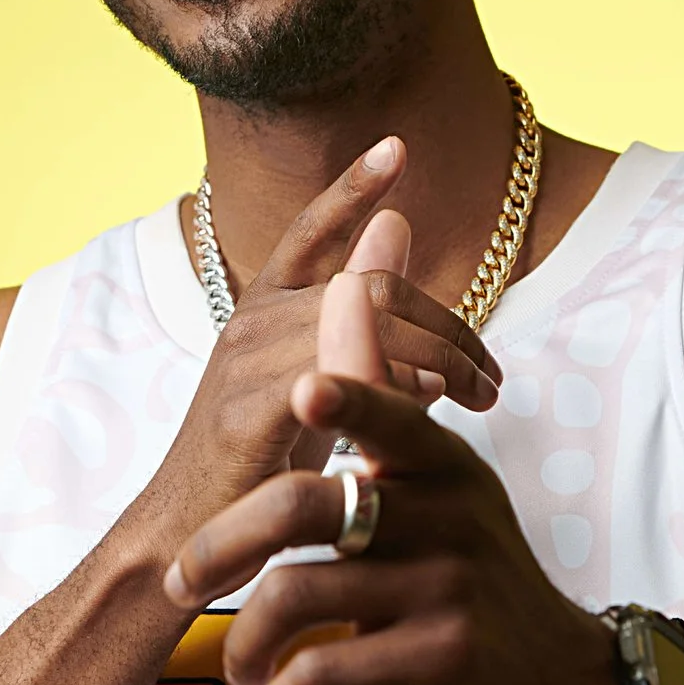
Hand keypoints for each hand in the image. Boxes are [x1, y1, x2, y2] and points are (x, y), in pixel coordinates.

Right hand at [141, 138, 502, 532]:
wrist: (191, 536)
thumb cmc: (258, 457)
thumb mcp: (310, 371)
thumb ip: (354, 305)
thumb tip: (400, 224)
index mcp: (263, 303)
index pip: (311, 229)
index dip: (352, 187)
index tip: (398, 148)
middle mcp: (254, 319)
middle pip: (377, 287)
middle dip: (449, 326)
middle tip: (492, 374)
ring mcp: (249, 361)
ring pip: (372, 328)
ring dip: (443, 361)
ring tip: (482, 396)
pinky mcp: (253, 410)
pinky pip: (346, 378)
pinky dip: (399, 388)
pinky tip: (428, 408)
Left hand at [162, 276, 634, 684]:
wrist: (554, 681)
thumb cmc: (464, 572)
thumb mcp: (439, 481)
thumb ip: (381, 392)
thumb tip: (348, 277)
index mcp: (440, 461)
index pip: (387, 415)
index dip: (348, 400)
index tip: (305, 390)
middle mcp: (449, 512)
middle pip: (306, 505)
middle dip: (222, 542)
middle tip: (181, 584)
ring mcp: (449, 585)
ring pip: (300, 594)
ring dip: (247, 640)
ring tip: (242, 667)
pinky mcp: (443, 658)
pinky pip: (330, 668)